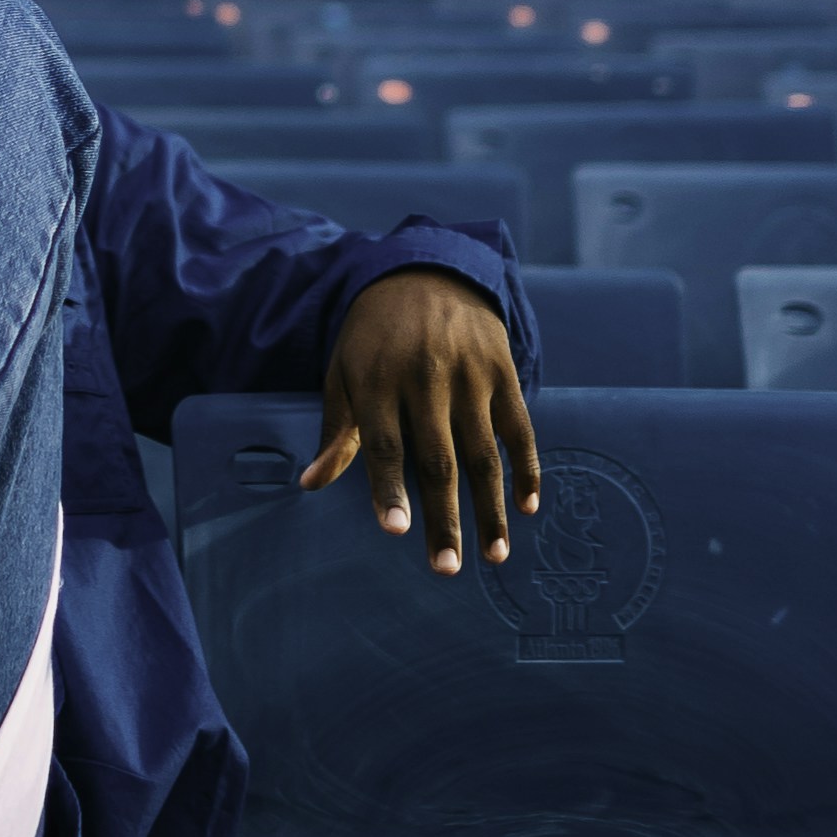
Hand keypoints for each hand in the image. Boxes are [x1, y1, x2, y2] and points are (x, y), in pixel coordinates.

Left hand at [300, 268, 541, 576]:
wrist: (425, 269)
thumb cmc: (374, 335)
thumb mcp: (344, 370)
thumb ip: (337, 431)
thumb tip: (309, 484)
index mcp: (377, 379)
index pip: (383, 444)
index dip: (389, 489)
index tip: (396, 531)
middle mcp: (424, 376)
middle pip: (437, 459)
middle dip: (444, 517)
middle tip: (447, 566)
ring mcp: (468, 374)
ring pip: (482, 453)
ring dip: (490, 508)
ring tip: (494, 555)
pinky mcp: (501, 370)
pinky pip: (519, 428)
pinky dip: (527, 469)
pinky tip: (527, 507)